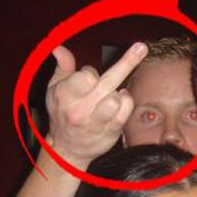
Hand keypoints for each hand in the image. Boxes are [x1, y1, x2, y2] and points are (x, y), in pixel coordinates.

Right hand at [45, 42, 147, 167]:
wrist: (67, 149)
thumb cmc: (63, 113)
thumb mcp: (55, 89)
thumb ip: (62, 68)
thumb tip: (59, 48)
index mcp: (64, 96)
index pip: (86, 75)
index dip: (90, 74)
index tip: (88, 79)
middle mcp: (79, 110)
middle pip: (108, 81)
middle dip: (127, 62)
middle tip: (142, 47)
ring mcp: (96, 122)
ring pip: (117, 97)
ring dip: (117, 92)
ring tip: (110, 96)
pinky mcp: (111, 130)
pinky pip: (126, 109)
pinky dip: (126, 101)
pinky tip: (119, 102)